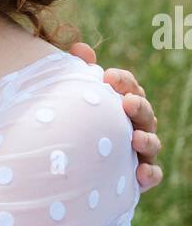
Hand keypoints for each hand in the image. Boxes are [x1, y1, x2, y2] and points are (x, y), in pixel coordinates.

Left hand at [69, 43, 161, 190]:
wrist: (72, 167)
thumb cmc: (77, 125)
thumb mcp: (76, 99)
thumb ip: (79, 73)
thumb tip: (80, 48)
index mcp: (123, 102)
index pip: (129, 87)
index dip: (122, 81)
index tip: (107, 77)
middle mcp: (136, 125)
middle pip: (144, 112)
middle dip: (138, 106)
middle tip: (126, 102)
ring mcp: (140, 151)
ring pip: (152, 143)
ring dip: (146, 139)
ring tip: (135, 138)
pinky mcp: (138, 177)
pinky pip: (152, 175)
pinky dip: (149, 174)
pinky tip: (140, 172)